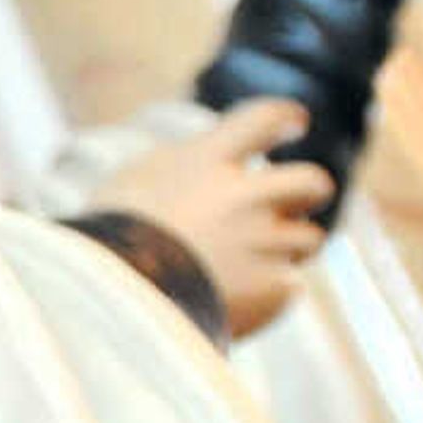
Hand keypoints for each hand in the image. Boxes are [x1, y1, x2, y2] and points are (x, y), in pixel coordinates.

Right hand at [95, 98, 335, 339]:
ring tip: (243, 267)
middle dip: (309, 192)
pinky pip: (290, 285)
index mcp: (208, 161)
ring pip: (307, 238)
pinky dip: (269, 292)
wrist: (116, 304)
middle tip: (294, 204)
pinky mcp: (273, 287)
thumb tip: (207, 157)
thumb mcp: (134, 180)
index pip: (265, 118)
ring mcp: (263, 242)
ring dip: (283, 249)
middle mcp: (245, 196)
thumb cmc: (110, 240)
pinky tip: (237, 299)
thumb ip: (180, 164)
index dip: (286, 118)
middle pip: (311, 181)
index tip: (297, 122)